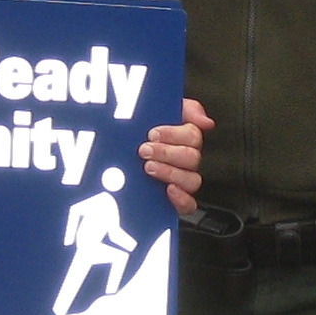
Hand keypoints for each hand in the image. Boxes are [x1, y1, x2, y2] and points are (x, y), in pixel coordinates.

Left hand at [140, 99, 210, 216]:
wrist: (108, 149)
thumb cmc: (138, 130)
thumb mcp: (157, 111)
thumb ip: (186, 109)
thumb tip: (207, 122)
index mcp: (184, 138)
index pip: (192, 136)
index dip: (174, 135)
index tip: (152, 133)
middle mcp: (185, 161)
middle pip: (192, 158)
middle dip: (167, 153)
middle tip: (144, 150)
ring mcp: (181, 181)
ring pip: (192, 180)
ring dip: (170, 173)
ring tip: (148, 168)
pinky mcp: (174, 202)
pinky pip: (189, 205)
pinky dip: (182, 199)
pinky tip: (168, 190)